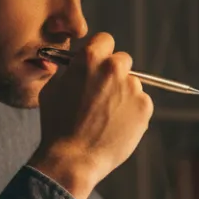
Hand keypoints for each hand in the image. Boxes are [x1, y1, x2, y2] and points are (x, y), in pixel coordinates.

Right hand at [29, 32, 152, 198]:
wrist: (74, 158)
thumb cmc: (58, 125)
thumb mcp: (53, 88)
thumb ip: (70, 71)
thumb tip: (77, 65)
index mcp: (90, 58)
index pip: (105, 40)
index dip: (101, 52)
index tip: (98, 64)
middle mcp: (114, 68)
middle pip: (122, 60)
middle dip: (114, 73)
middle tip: (103, 94)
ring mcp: (132, 87)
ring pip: (132, 84)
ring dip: (123, 94)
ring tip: (106, 117)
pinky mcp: (145, 107)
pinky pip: (141, 103)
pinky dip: (133, 112)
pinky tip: (116, 126)